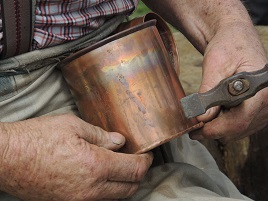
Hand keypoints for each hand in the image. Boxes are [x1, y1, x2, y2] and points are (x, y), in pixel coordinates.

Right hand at [0, 114, 152, 199]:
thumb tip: (119, 141)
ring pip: (115, 197)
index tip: (147, 154)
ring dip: (124, 183)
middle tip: (137, 160)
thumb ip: (101, 135)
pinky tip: (103, 176)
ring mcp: (79, 200)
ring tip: (121, 167)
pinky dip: (108, 190)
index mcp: (95, 166)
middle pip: (130, 188)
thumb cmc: (37, 138)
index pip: (135, 170)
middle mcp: (91, 189)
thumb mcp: (72, 126)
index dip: (146, 161)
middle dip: (138, 174)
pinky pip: (98, 200)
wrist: (8, 158)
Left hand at [189, 22, 267, 142]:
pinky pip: (244, 124)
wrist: (237, 37)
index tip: (196, 132)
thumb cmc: (228, 45)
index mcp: (260, 90)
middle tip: (194, 128)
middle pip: (239, 129)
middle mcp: (267, 101)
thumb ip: (208, 92)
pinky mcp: (260, 107)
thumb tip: (201, 117)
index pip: (238, 121)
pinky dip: (227, 123)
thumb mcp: (215, 65)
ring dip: (220, 128)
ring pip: (240, 130)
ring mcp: (266, 106)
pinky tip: (215, 114)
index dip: (214, 130)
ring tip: (203, 118)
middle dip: (214, 130)